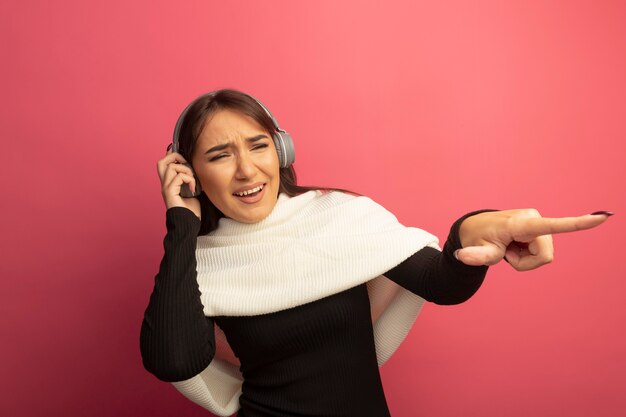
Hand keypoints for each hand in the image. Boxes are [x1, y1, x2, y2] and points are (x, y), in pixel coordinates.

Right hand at [156, 149, 200, 218]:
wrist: (188, 224)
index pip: (164, 164)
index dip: (172, 156)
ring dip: (186, 170)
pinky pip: (178, 177)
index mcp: (169, 183)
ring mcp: (166, 188)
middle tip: (186, 163)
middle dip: (174, 157)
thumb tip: (196, 168)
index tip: (185, 157)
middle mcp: (165, 184)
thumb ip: (190, 179)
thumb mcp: (192, 190)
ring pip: (171, 167)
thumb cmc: (191, 210)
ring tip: (193, 180)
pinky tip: (193, 189)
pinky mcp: (169, 192)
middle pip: (161, 162)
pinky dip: (189, 179)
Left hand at [455, 209, 612, 270]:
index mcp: (521, 223)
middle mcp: (534, 219)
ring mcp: (538, 223)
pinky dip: (526, 256)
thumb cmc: (477, 236)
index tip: (603, 217)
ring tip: (509, 247)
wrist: (476, 227)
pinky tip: (514, 246)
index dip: (578, 224)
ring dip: (525, 259)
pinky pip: (541, 254)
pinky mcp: (540, 228)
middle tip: (505, 252)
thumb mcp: (475, 249)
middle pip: (544, 257)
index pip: (552, 225)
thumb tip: (461, 257)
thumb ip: (474, 256)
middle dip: (525, 262)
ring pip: (543, 257)